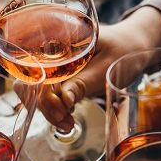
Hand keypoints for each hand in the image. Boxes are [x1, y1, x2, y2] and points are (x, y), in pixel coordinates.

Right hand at [38, 6, 160, 130]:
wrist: (132, 46)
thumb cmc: (123, 50)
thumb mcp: (106, 67)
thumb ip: (84, 83)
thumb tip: (63, 101)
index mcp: (56, 37)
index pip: (34, 67)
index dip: (42, 91)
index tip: (62, 108)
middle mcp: (48, 50)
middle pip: (29, 81)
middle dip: (43, 105)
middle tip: (65, 120)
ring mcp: (51, 66)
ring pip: (35, 92)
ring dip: (48, 111)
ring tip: (68, 123)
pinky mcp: (57, 77)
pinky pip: (46, 95)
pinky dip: (53, 109)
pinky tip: (67, 118)